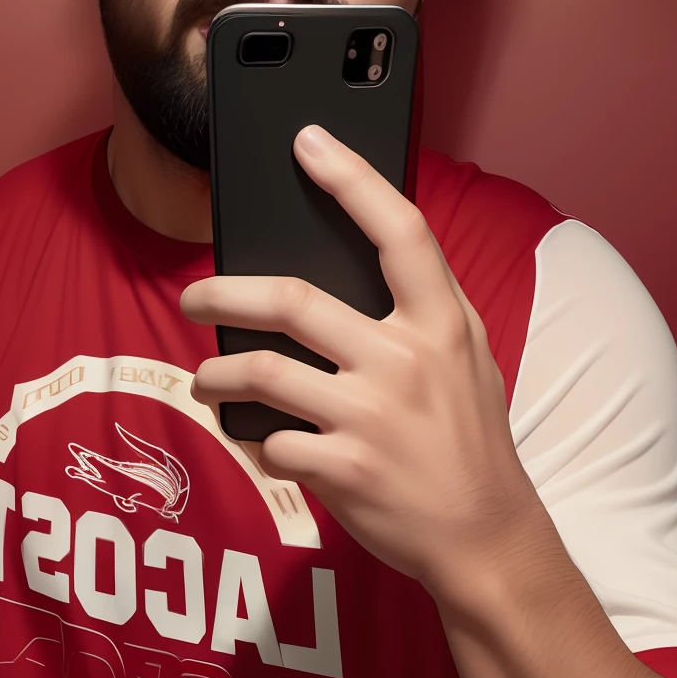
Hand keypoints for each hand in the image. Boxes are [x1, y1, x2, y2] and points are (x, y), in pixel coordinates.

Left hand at [181, 124, 541, 597]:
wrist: (484, 536)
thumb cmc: (467, 441)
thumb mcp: (466, 359)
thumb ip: (419, 312)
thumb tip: (350, 263)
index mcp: (441, 322)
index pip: (396, 230)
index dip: (350, 179)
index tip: (306, 141)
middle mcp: (405, 360)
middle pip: (293, 299)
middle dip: (224, 292)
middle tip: (192, 297)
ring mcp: (371, 416)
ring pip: (261, 372)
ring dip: (216, 376)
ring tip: (204, 382)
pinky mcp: (342, 469)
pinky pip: (271, 442)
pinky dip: (256, 443)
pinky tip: (259, 444)